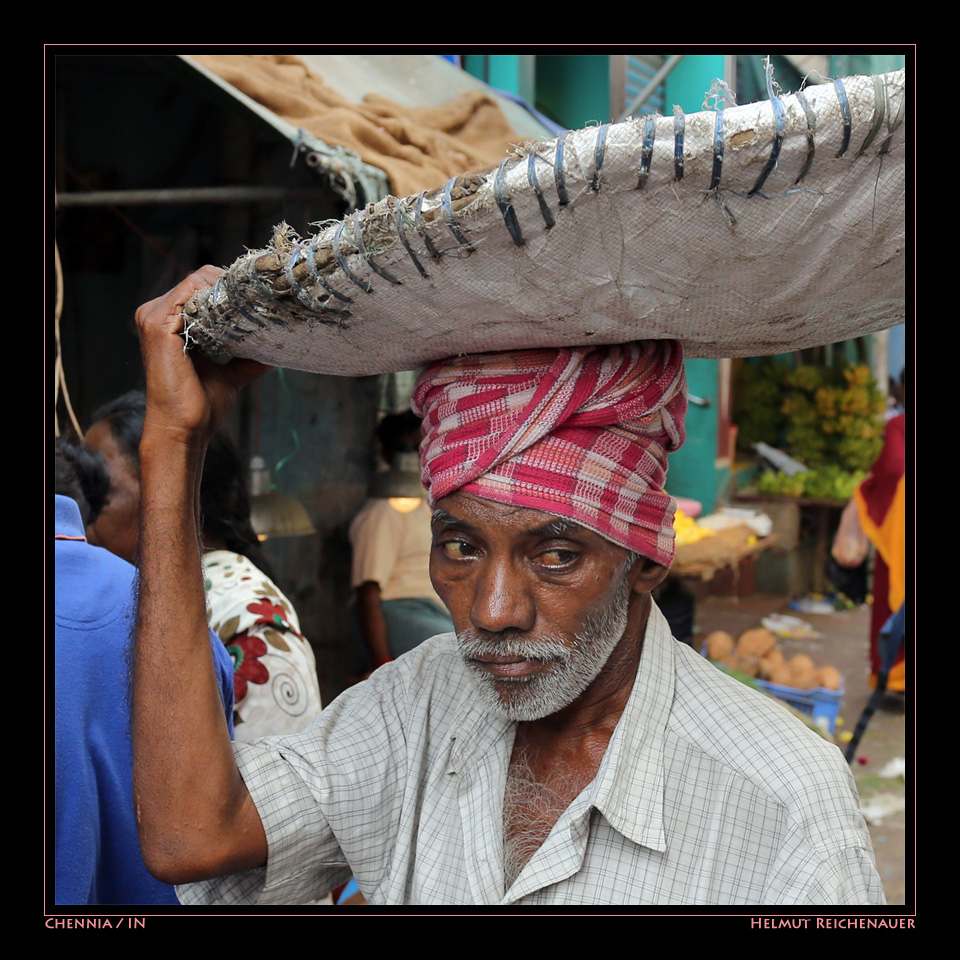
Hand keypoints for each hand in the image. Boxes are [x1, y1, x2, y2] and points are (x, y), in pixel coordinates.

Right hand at [136, 266, 270, 447]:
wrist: (185, 428)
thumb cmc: (200, 405)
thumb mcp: (229, 375)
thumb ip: (246, 360)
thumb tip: (274, 355)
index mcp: (168, 322)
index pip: (201, 288)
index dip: (232, 290)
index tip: (262, 298)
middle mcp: (156, 314)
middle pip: (200, 280)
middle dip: (234, 287)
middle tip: (264, 299)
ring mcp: (153, 317)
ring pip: (196, 282)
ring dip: (228, 291)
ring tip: (254, 304)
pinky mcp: (157, 325)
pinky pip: (189, 292)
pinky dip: (216, 296)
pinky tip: (238, 310)